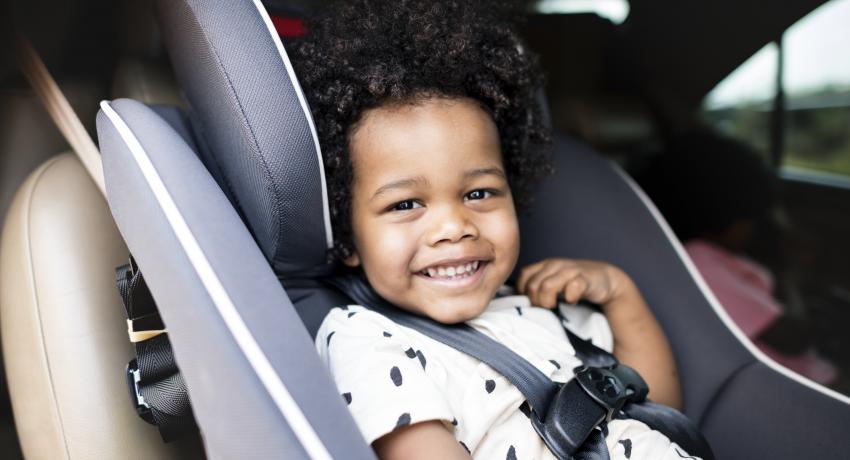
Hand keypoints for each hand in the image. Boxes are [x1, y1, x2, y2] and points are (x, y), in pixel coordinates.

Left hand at [516, 258, 630, 307]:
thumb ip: (537, 289)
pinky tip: (572, 302)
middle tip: (546, 308)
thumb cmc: (575, 284)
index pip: (524, 276)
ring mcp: (570, 270)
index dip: (524, 293)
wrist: (605, 279)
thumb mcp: (554, 283)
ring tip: (555, 306)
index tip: (533, 302)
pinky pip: (573, 286)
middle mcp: (555, 265)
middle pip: (533, 285)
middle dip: (536, 302)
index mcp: (545, 266)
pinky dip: (570, 297)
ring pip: (547, 286)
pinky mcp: (585, 278)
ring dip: (548, 301)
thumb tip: (518, 304)